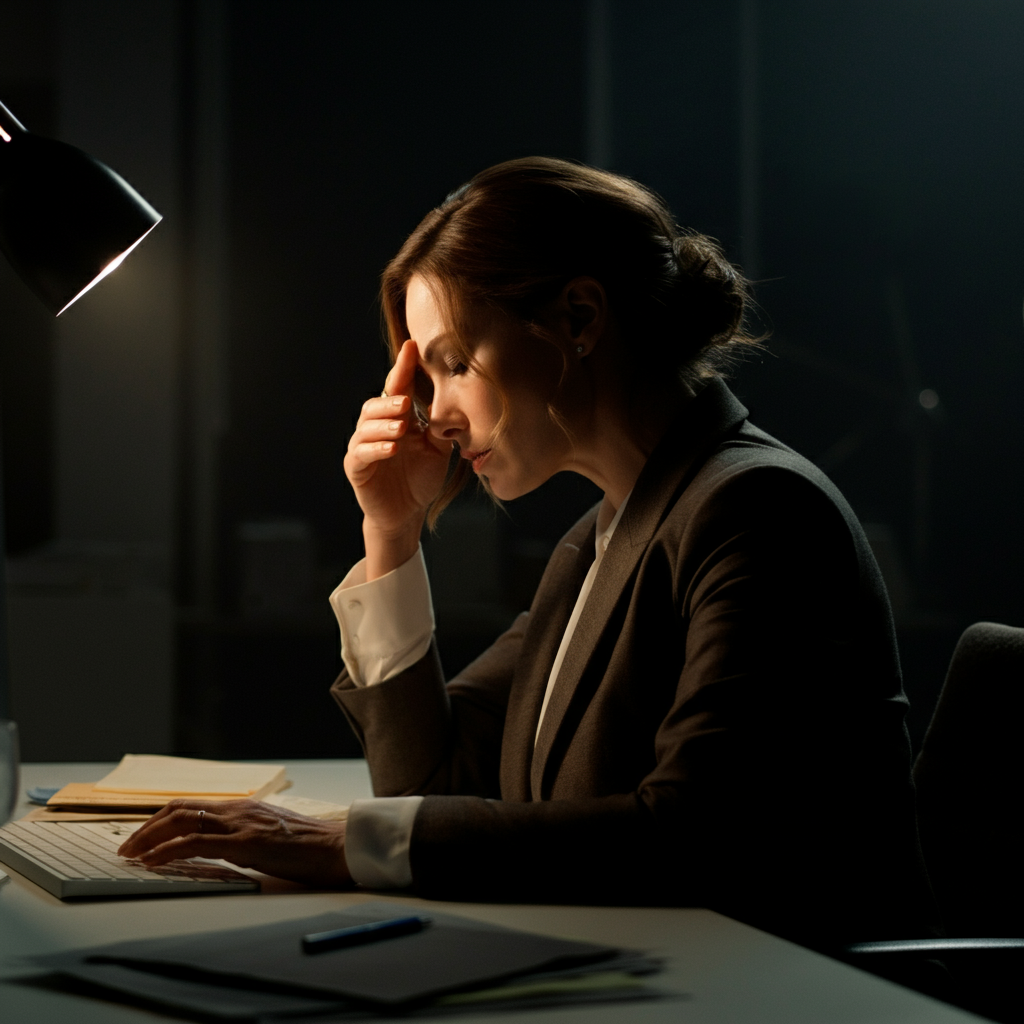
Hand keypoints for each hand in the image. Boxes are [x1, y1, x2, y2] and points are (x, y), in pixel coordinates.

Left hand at [117, 799, 353, 888]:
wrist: (337, 847)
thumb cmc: (310, 847)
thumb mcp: (271, 837)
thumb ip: (246, 837)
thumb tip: (221, 850)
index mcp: (243, 808)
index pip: (191, 805)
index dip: (161, 819)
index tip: (142, 836)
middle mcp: (238, 810)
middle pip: (179, 808)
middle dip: (147, 826)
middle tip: (127, 846)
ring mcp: (240, 824)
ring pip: (181, 820)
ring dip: (149, 837)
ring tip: (131, 854)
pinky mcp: (245, 842)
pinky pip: (196, 843)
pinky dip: (168, 851)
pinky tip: (153, 862)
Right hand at [344, 340, 450, 577]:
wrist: (407, 514)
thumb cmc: (420, 479)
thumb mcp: (437, 450)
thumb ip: (440, 427)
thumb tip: (452, 400)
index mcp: (397, 419)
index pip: (398, 388)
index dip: (403, 368)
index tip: (412, 346)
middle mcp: (377, 428)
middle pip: (376, 404)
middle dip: (389, 399)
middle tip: (405, 400)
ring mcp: (363, 447)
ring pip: (366, 426)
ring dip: (383, 424)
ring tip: (401, 427)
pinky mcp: (356, 468)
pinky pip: (361, 453)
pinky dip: (376, 448)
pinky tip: (392, 448)